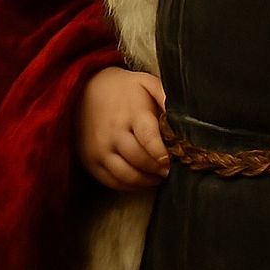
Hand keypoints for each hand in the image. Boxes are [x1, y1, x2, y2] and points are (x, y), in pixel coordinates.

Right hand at [75, 66, 169, 191]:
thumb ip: (165, 96)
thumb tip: (183, 113)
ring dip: (146, 181)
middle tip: (170, 170)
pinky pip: (112, 182)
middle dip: (158, 169)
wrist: (85, 90)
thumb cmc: (124, 89)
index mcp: (132, 113)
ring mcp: (101, 149)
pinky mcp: (91, 161)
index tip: (170, 161)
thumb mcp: (146, 83)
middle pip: (139, 159)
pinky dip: (130, 186)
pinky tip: (141, 180)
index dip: (161, 153)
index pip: (148, 138)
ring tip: (158, 177)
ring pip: (127, 175)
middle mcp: (114, 133)